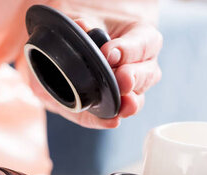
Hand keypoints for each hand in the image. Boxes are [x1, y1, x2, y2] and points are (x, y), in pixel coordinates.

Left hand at [28, 16, 162, 128]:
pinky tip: (112, 121)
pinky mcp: (104, 109)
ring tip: (124, 103)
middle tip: (122, 78)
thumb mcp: (84, 21)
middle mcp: (139, 66)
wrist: (59, 55)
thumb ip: (83, 24)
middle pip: (148, 74)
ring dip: (129, 102)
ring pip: (136, 99)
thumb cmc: (80, 32)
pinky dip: (106, 120)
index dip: (131, 49)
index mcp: (139, 38)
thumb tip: (84, 28)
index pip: (146, 43)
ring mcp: (126, 92)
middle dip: (135, 77)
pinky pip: (108, 117)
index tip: (111, 53)